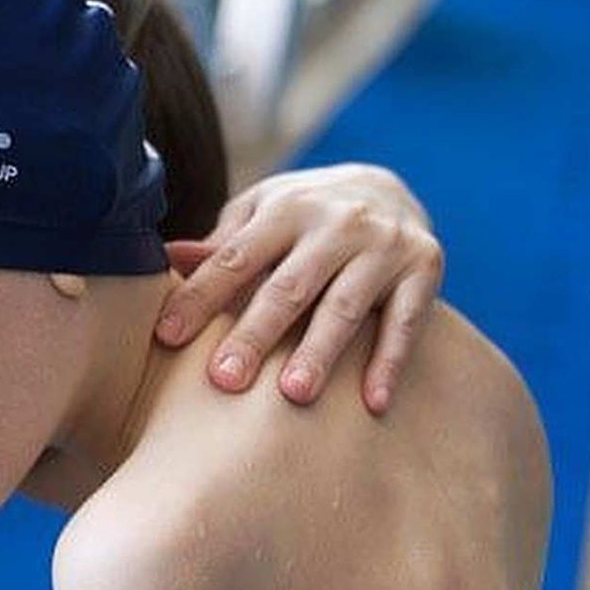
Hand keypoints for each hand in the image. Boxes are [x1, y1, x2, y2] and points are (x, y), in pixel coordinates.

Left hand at [156, 163, 442, 411]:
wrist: (390, 186)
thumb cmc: (303, 216)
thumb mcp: (262, 214)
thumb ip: (221, 245)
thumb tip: (165, 259)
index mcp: (285, 209)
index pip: (235, 257)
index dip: (200, 296)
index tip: (167, 336)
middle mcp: (336, 223)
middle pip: (289, 287)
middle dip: (256, 333)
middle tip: (226, 380)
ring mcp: (383, 246)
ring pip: (346, 306)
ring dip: (321, 351)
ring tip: (295, 395)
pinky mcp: (424, 267)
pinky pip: (405, 322)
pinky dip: (390, 362)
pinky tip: (373, 403)